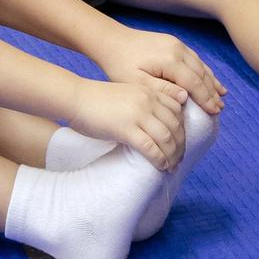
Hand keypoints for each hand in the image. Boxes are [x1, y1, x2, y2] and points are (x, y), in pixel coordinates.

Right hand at [65, 75, 185, 168]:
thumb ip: (143, 106)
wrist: (76, 98)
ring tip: (172, 166)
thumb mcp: (127, 95)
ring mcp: (138, 114)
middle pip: (175, 126)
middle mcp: (148, 101)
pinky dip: (159, 159)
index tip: (180, 143)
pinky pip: (150, 147)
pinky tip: (161, 166)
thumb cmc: (96, 100)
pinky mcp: (126, 129)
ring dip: (172, 155)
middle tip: (179, 160)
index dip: (182, 129)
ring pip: (166, 138)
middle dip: (180, 145)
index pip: (177, 111)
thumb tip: (154, 127)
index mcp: (149, 92)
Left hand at [96, 27, 224, 115]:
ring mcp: (177, 44)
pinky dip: (203, 71)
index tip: (214, 112)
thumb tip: (185, 97)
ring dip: (211, 81)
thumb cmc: (120, 64)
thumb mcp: (137, 82)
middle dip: (212, 92)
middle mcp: (178, 49)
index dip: (206, 98)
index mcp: (170, 60)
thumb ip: (162, 90)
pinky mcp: (173, 42)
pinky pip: (194, 59)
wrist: (111, 40)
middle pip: (201, 74)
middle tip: (220, 108)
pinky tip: (209, 79)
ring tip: (221, 96)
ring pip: (200, 65)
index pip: (194, 83)